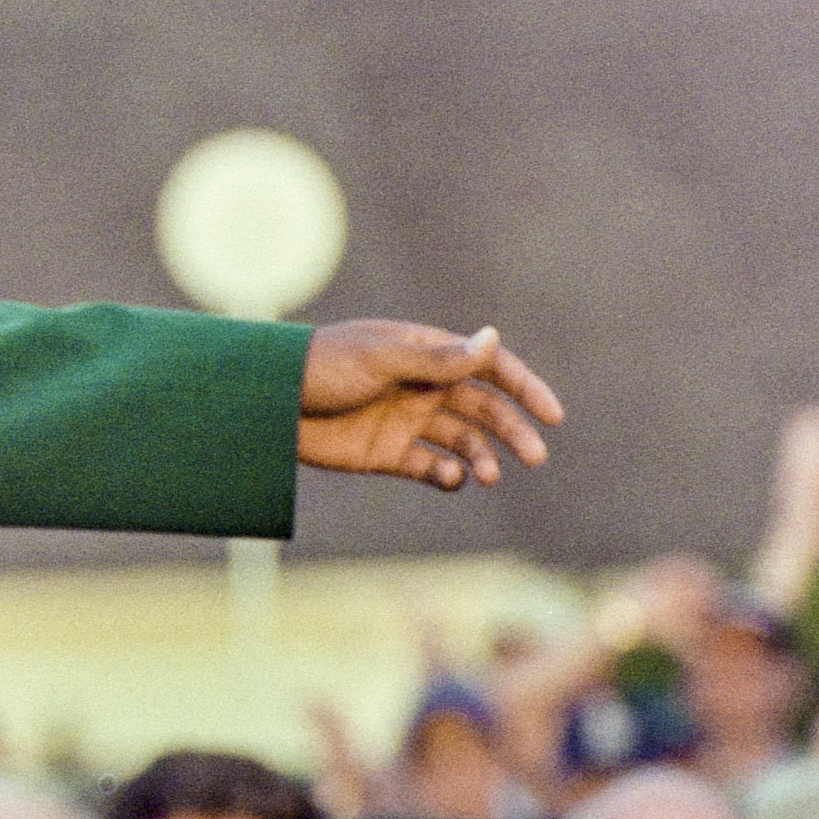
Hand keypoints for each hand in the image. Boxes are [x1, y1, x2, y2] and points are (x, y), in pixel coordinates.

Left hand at [298, 321, 562, 490]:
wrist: (267, 403)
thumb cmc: (321, 367)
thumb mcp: (381, 359)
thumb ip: (437, 358)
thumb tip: (493, 338)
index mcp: (426, 354)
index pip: (488, 367)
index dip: (524, 388)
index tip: (552, 414)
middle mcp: (423, 387)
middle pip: (484, 409)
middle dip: (512, 431)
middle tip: (535, 455)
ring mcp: (406, 421)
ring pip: (462, 442)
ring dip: (483, 458)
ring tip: (490, 475)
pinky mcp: (387, 453)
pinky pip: (430, 468)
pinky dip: (447, 477)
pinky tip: (452, 480)